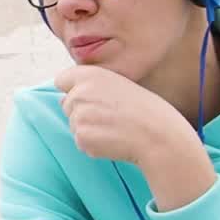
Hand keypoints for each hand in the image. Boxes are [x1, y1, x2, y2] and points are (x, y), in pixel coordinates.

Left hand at [55, 65, 215, 210]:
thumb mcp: (119, 84)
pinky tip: (113, 140)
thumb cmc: (145, 110)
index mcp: (89, 74)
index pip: (61, 80)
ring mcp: (78, 115)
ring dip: (89, 129)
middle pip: (66, 105)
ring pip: (74, 124)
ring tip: (115, 128)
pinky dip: (93, 145)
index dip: (72, 89)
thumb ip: (92, 86)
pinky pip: (81, 142)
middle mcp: (79, 92)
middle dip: (81, 112)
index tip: (89, 98)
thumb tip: (64, 99)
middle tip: (110, 117)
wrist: (158, 135)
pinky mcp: (81, 137)